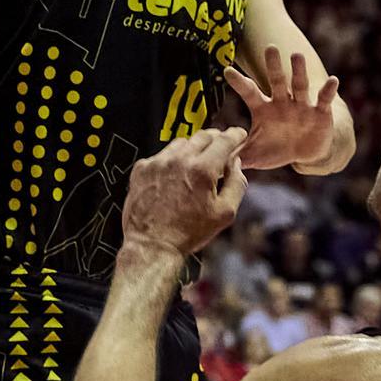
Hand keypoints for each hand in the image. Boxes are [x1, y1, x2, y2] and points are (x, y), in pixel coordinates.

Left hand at [121, 128, 248, 258]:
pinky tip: (174, 177)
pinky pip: (162, 155)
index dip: (234, 135)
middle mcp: (178, 161)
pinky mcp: (142, 169)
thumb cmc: (188, 233)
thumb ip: (236, 183)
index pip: (223, 140)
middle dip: (215, 139)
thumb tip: (236, 163)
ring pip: (181, 143)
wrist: (152, 245)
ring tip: (196, 167)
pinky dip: (171, 160)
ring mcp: (157, 163)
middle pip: (203, 136)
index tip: (238, 134)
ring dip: (192, 149)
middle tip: (220, 149)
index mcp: (202, 170)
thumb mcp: (225, 213)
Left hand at [226, 47, 339, 171]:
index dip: (239, 82)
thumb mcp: (254, 154)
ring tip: (296, 55)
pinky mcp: (320, 112)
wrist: (304, 154)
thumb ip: (235, 156)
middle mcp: (282, 102)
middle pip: (276, 80)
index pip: (249, 92)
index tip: (226, 70)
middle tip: (270, 47)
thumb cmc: (275, 150)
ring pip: (299, 85)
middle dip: (273, 65)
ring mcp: (301, 105)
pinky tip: (333, 80)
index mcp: (263, 109)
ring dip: (299, 71)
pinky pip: (323, 100)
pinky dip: (328, 90)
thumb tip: (214, 162)